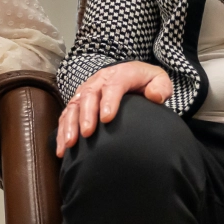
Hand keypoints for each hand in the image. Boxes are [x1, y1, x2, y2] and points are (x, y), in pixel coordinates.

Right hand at [56, 61, 172, 156]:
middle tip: (88, 133)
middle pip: (89, 94)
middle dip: (86, 115)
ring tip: (70, 143)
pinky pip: (66, 115)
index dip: (109, 100)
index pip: (114, 85)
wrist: (132, 76)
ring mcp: (87, 91)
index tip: (107, 119)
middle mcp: (100, 80)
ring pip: (74, 105)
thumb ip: (161, 87)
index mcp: (121, 73)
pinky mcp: (79, 102)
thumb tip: (155, 96)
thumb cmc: (147, 82)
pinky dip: (62, 131)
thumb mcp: (159, 80)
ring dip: (70, 124)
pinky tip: (62, 150)